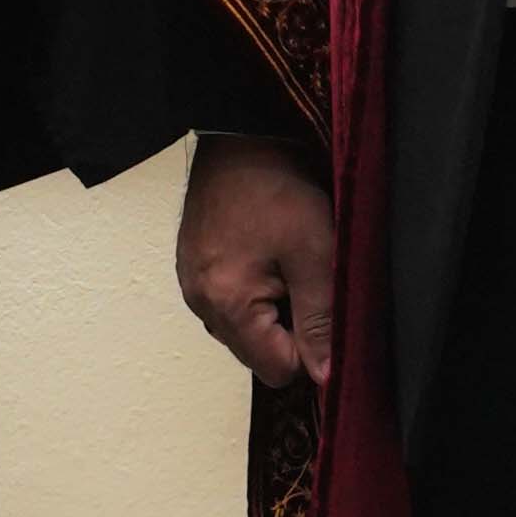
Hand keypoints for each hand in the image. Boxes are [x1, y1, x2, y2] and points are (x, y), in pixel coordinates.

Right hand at [175, 133, 336, 388]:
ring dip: (268, 312)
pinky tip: (263, 257)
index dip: (310, 347)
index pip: (277, 369)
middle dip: (287, 329)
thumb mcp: (316, 253)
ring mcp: (191, 286)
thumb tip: (324, 376)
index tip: (321, 306)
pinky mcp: (191, 269)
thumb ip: (320, 320)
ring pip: (242, 332)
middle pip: (256, 354)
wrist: (239, 140)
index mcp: (228, 304)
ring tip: (283, 265)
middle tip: (302, 279)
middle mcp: (200, 303)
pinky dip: (249, 294)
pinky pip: (226, 306)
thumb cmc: (278, 190)